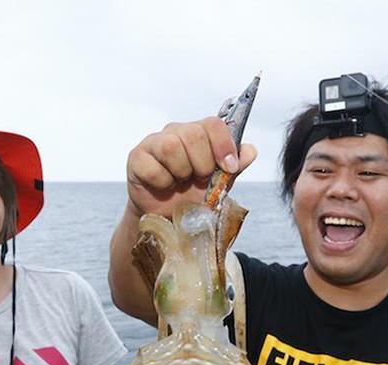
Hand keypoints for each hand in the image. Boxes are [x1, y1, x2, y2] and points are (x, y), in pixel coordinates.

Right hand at [126, 116, 257, 218]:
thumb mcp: (218, 184)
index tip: (229, 167)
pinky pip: (152, 166)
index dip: (224, 145)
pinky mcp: (136, 157)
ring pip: (171, 147)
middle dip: (202, 163)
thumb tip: (250, 151)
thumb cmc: (192, 195)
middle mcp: (176, 132)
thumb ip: (235, 167)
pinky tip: (164, 187)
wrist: (167, 217)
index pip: (214, 124)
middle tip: (200, 179)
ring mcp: (154, 142)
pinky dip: (162, 182)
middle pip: (193, 134)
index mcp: (199, 133)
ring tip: (180, 182)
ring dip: (181, 172)